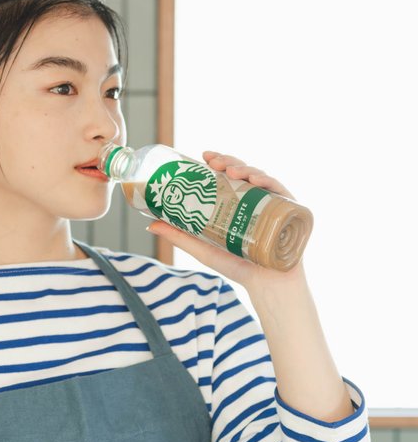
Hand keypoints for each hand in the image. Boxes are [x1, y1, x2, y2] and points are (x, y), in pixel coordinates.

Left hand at [146, 151, 303, 289]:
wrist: (265, 285)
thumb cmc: (236, 265)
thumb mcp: (202, 248)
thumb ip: (178, 235)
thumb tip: (150, 224)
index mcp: (238, 202)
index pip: (228, 176)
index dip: (218, 162)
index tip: (204, 156)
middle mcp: (256, 199)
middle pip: (244, 173)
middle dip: (229, 162)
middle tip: (214, 162)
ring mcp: (273, 204)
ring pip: (261, 178)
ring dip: (247, 168)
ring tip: (232, 171)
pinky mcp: (290, 212)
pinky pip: (281, 192)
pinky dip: (270, 182)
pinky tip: (257, 180)